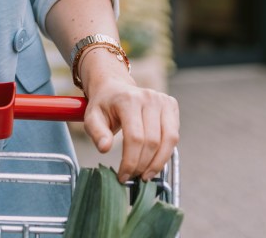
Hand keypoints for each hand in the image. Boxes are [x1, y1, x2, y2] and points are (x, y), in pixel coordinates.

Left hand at [80, 53, 179, 182]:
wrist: (115, 88)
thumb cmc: (104, 105)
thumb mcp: (91, 118)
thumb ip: (97, 133)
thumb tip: (104, 148)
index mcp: (128, 99)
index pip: (134, 137)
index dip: (131, 162)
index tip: (123, 176)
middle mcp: (149, 97)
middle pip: (152, 141)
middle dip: (143, 165)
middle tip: (134, 177)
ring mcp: (163, 100)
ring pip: (169, 140)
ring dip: (158, 163)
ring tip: (146, 174)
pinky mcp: (171, 105)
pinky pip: (174, 136)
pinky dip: (165, 153)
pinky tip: (154, 161)